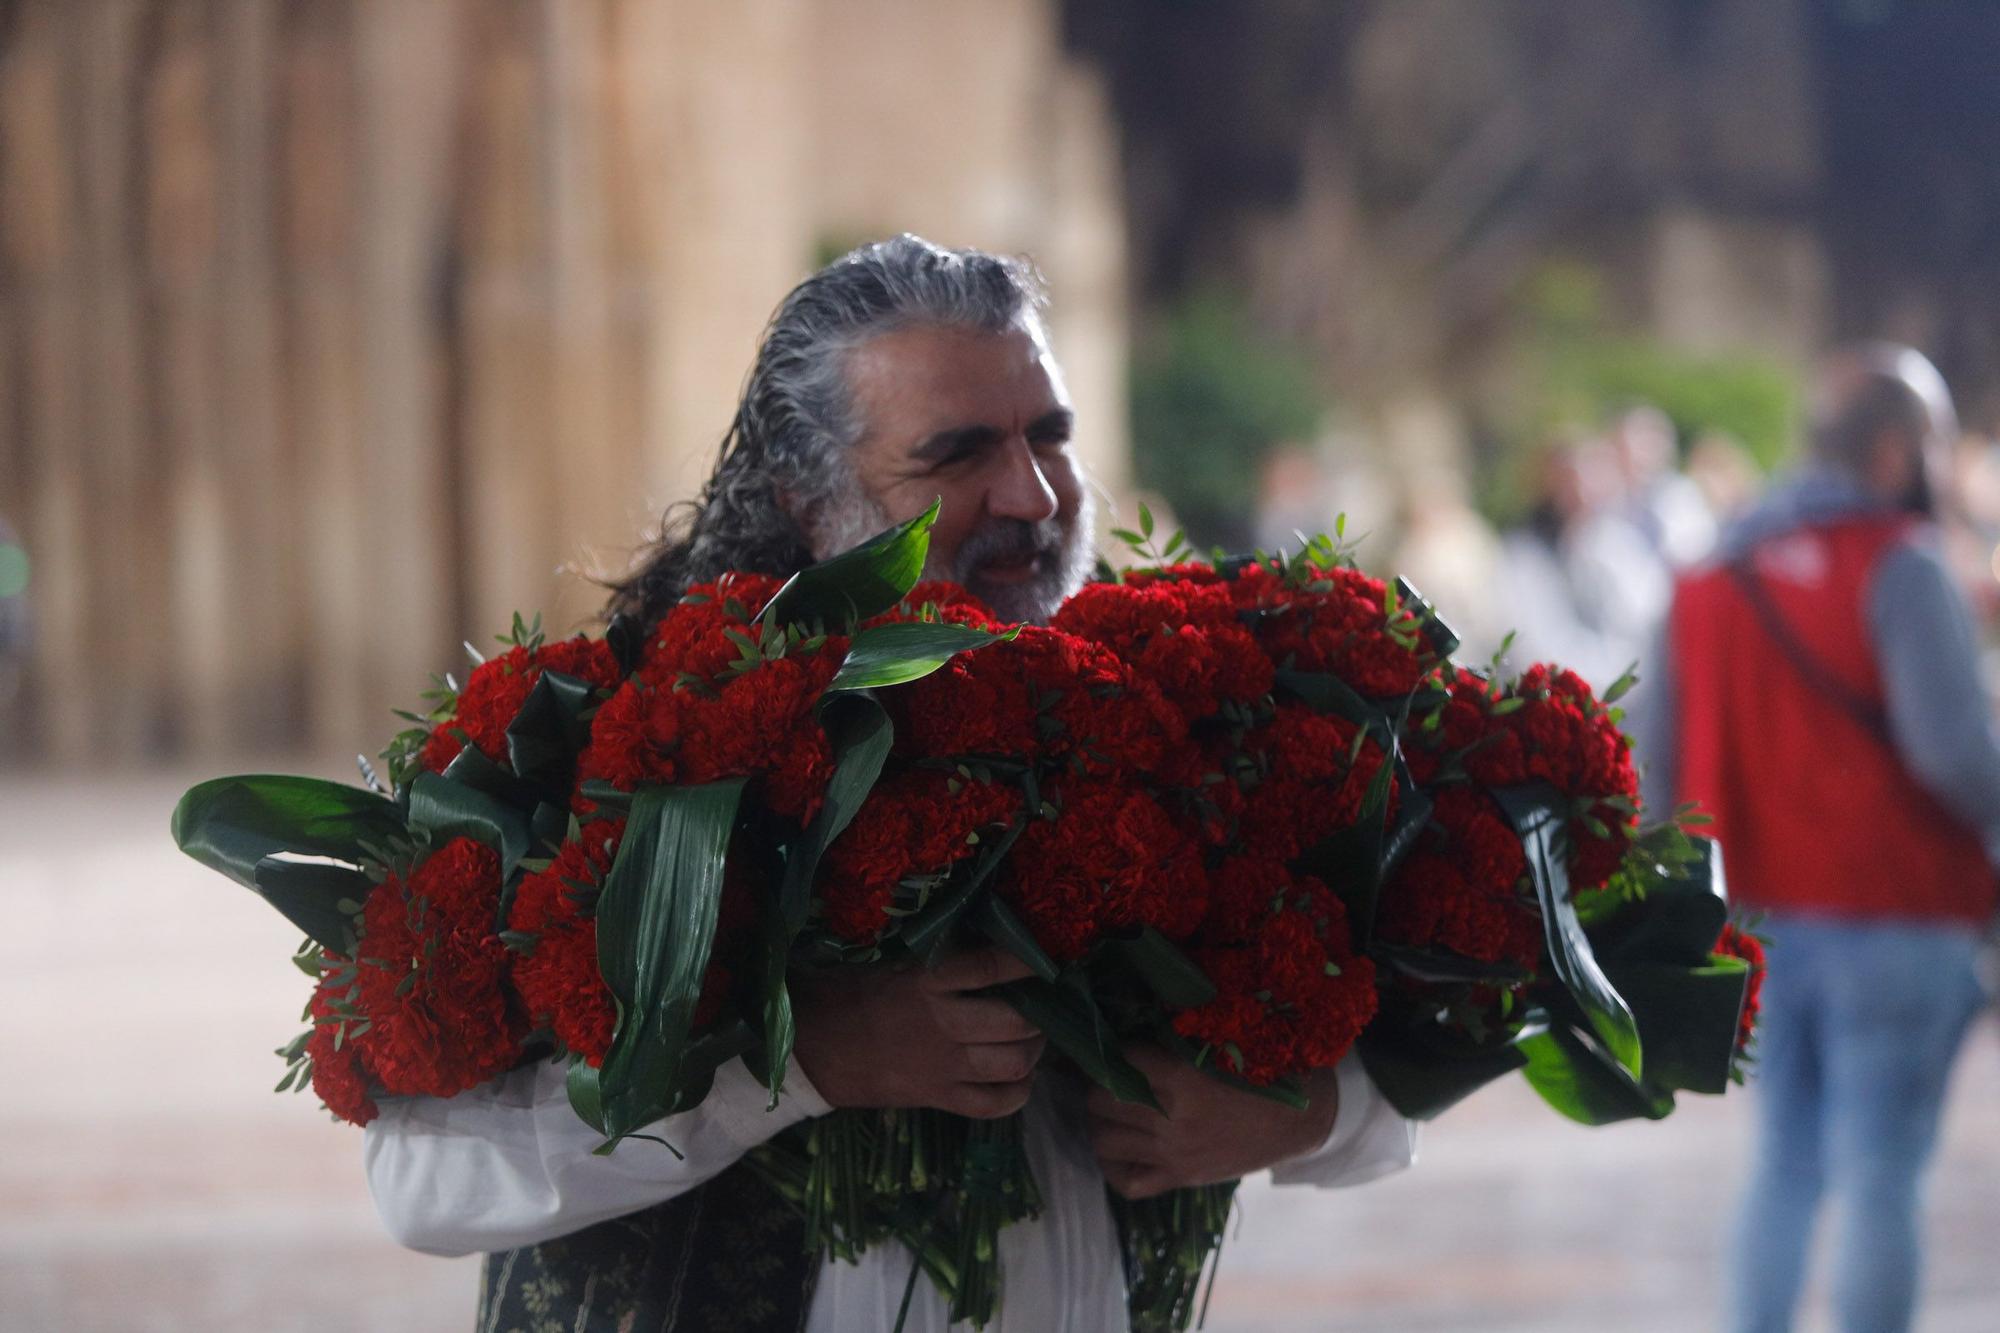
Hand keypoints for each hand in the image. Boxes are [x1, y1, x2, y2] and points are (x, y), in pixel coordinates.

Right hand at [791, 947, 1045, 1117]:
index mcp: (925, 982)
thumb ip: (936, 957)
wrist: (813, 1050)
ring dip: (1034, 1051)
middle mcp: (942, 1025)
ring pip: (1012, 1064)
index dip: (1026, 961)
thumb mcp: (890, 962)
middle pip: (1015, 1023)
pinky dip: (1018, 1093)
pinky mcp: (938, 1098)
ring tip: (1034, 1039)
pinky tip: (1022, 1079)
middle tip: (1042, 1005)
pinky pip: (993, 1104)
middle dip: (1039, 1015)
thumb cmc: (850, 995)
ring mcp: (943, 1067)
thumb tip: (986, 936)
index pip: (990, 967)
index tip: (1046, 955)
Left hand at [1087, 1045, 1340, 1198]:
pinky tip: (1121, 1146)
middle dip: (1099, 1083)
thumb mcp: (1228, 1045)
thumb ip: (1181, 1037)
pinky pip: (1127, 1181)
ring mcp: (1174, 1154)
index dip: (1119, 1047)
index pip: (1125, 1059)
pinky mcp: (1180, 1178)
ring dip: (1100, 1120)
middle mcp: (1173, 1120)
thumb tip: (1135, 1019)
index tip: (1125, 1044)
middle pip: (1101, 1101)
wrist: (1302, 1122)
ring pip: (1103, 1140)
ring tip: (1112, 1108)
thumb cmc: (1267, 1074)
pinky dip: (1114, 1165)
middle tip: (1110, 1075)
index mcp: (1186, 1080)